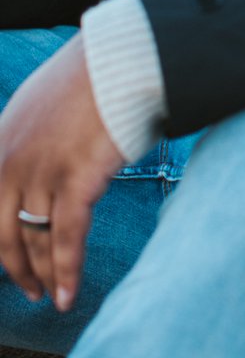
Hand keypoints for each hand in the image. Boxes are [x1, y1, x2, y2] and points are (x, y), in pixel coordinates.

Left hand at [0, 34, 124, 311]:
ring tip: (50, 297)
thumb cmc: (87, 77)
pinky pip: (66, 239)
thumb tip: (26, 172)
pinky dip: (66, 272)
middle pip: (3, 233)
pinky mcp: (76, 182)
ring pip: (35, 240)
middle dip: (15, 268)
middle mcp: (9, 163)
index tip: (6, 260)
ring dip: (42, 275)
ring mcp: (41, 174)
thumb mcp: (34, 107)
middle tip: (28, 289)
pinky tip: (67, 295)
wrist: (120, 60)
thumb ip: (21, 142)